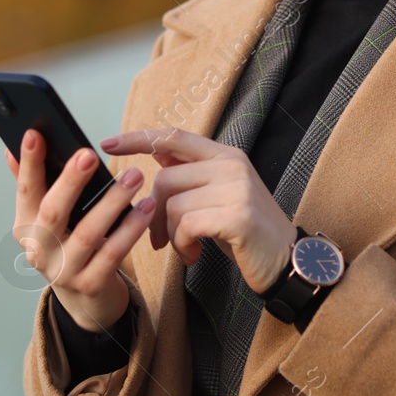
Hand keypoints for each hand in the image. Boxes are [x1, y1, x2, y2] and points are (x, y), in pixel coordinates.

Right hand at [6, 128, 155, 332]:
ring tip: (134, 176)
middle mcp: (39, 250)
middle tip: (89, 154)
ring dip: (112, 201)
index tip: (34, 133)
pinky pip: (113, 253)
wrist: (86, 300)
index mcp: (26, 227)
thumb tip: (12, 149)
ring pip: (88, 232)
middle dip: (70, 180)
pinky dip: (131, 229)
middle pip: (53, 211)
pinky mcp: (91, 285)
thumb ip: (32, 185)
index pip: (25, 189)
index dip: (29, 163)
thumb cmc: (69, 247)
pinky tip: (146, 208)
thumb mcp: (47, 220)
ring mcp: (63, 271)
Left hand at [100, 127, 296, 293]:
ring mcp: (236, 188)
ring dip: (170, 235)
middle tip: (159, 239)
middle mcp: (231, 165)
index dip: (138, 138)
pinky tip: (194, 255)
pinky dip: (182, 245)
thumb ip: (191, 172)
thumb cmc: (246, 231)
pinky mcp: (237, 215)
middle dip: (153, 213)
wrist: (286, 259)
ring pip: (173, 205)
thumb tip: (156, 152)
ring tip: (185, 248)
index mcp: (225, 155)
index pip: (174, 136)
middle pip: (166, 178)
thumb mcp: (218, 194)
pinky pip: (187, 225)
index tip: (108, 143)